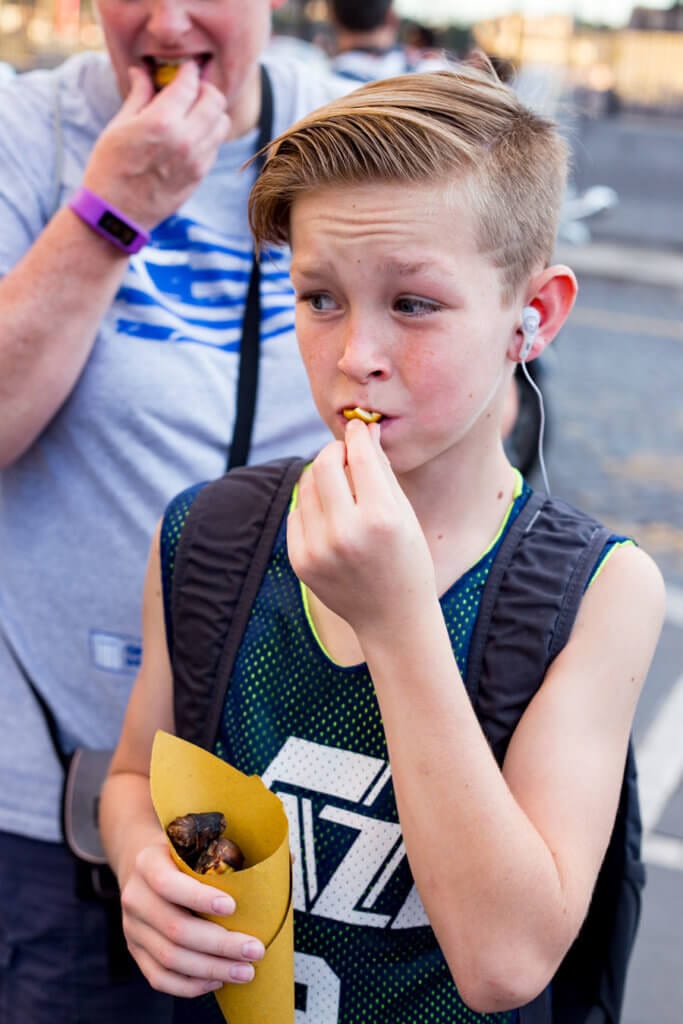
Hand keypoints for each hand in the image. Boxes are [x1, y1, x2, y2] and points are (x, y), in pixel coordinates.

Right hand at [82, 63, 229, 229]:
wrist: (116, 215)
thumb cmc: (110, 168)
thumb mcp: (119, 126)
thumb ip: (138, 96)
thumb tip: (141, 72)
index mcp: (161, 122)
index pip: (189, 83)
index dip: (188, 71)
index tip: (184, 69)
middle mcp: (185, 140)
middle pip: (215, 100)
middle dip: (205, 89)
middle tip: (192, 90)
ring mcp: (196, 161)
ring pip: (221, 123)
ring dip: (211, 112)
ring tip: (193, 113)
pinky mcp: (200, 177)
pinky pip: (215, 146)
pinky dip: (208, 135)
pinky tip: (191, 136)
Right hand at [120, 839, 264, 997]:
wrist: (140, 864)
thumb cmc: (180, 853)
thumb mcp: (196, 839)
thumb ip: (232, 847)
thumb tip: (287, 861)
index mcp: (148, 862)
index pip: (169, 884)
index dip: (200, 897)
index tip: (233, 906)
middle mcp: (135, 897)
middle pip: (175, 929)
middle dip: (220, 944)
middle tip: (255, 950)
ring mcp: (132, 928)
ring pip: (170, 958)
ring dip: (211, 969)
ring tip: (245, 971)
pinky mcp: (135, 951)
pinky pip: (159, 977)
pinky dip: (190, 985)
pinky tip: (217, 980)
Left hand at [287, 419, 436, 637]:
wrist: (392, 617)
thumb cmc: (407, 559)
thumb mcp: (405, 514)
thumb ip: (382, 471)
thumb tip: (364, 431)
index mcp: (381, 518)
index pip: (359, 456)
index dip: (358, 436)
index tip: (359, 428)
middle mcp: (346, 533)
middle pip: (323, 464)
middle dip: (334, 451)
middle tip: (345, 454)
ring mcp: (319, 549)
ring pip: (307, 485)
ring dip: (322, 476)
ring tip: (341, 487)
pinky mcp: (301, 560)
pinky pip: (298, 512)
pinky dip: (313, 506)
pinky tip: (332, 518)